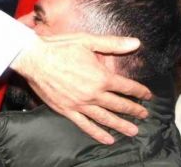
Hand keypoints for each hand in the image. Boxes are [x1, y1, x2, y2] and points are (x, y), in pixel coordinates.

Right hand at [10, 33, 150, 143]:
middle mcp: (93, 93)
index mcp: (101, 77)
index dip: (139, 91)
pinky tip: (108, 139)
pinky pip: (85, 124)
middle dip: (133, 110)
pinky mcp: (66, 110)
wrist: (33, 58)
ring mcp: (80, 104)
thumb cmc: (59, 47)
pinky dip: (97, 133)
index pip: (126, 87)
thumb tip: (136, 43)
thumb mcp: (87, 41)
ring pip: (105, 118)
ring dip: (121, 125)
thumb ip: (113, 44)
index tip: (147, 95)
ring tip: (133, 131)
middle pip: (119, 105)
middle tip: (143, 115)